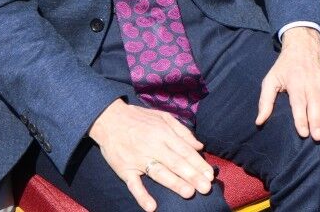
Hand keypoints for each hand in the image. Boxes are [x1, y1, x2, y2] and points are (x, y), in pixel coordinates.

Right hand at [88, 99, 212, 211]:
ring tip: (189, 193)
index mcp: (164, 134)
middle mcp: (153, 147)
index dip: (198, 163)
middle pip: (176, 163)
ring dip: (174, 183)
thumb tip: (199, 146)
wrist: (109, 119)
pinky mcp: (124, 169)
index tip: (210, 175)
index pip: (185, 151)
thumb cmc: (140, 118)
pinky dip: (142, 196)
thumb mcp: (163, 117)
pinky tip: (151, 207)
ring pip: (159, 173)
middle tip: (206, 188)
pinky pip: (133, 184)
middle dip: (192, 175)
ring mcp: (138, 159)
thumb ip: (182, 131)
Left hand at [255, 26, 319, 140]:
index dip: (301, 118)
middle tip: (318, 137)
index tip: (304, 133)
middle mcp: (311, 82)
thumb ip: (265, 101)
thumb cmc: (284, 67)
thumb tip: (260, 121)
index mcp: (295, 82)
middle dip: (317, 120)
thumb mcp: (270, 80)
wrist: (302, 45)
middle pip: (315, 103)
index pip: (299, 102)